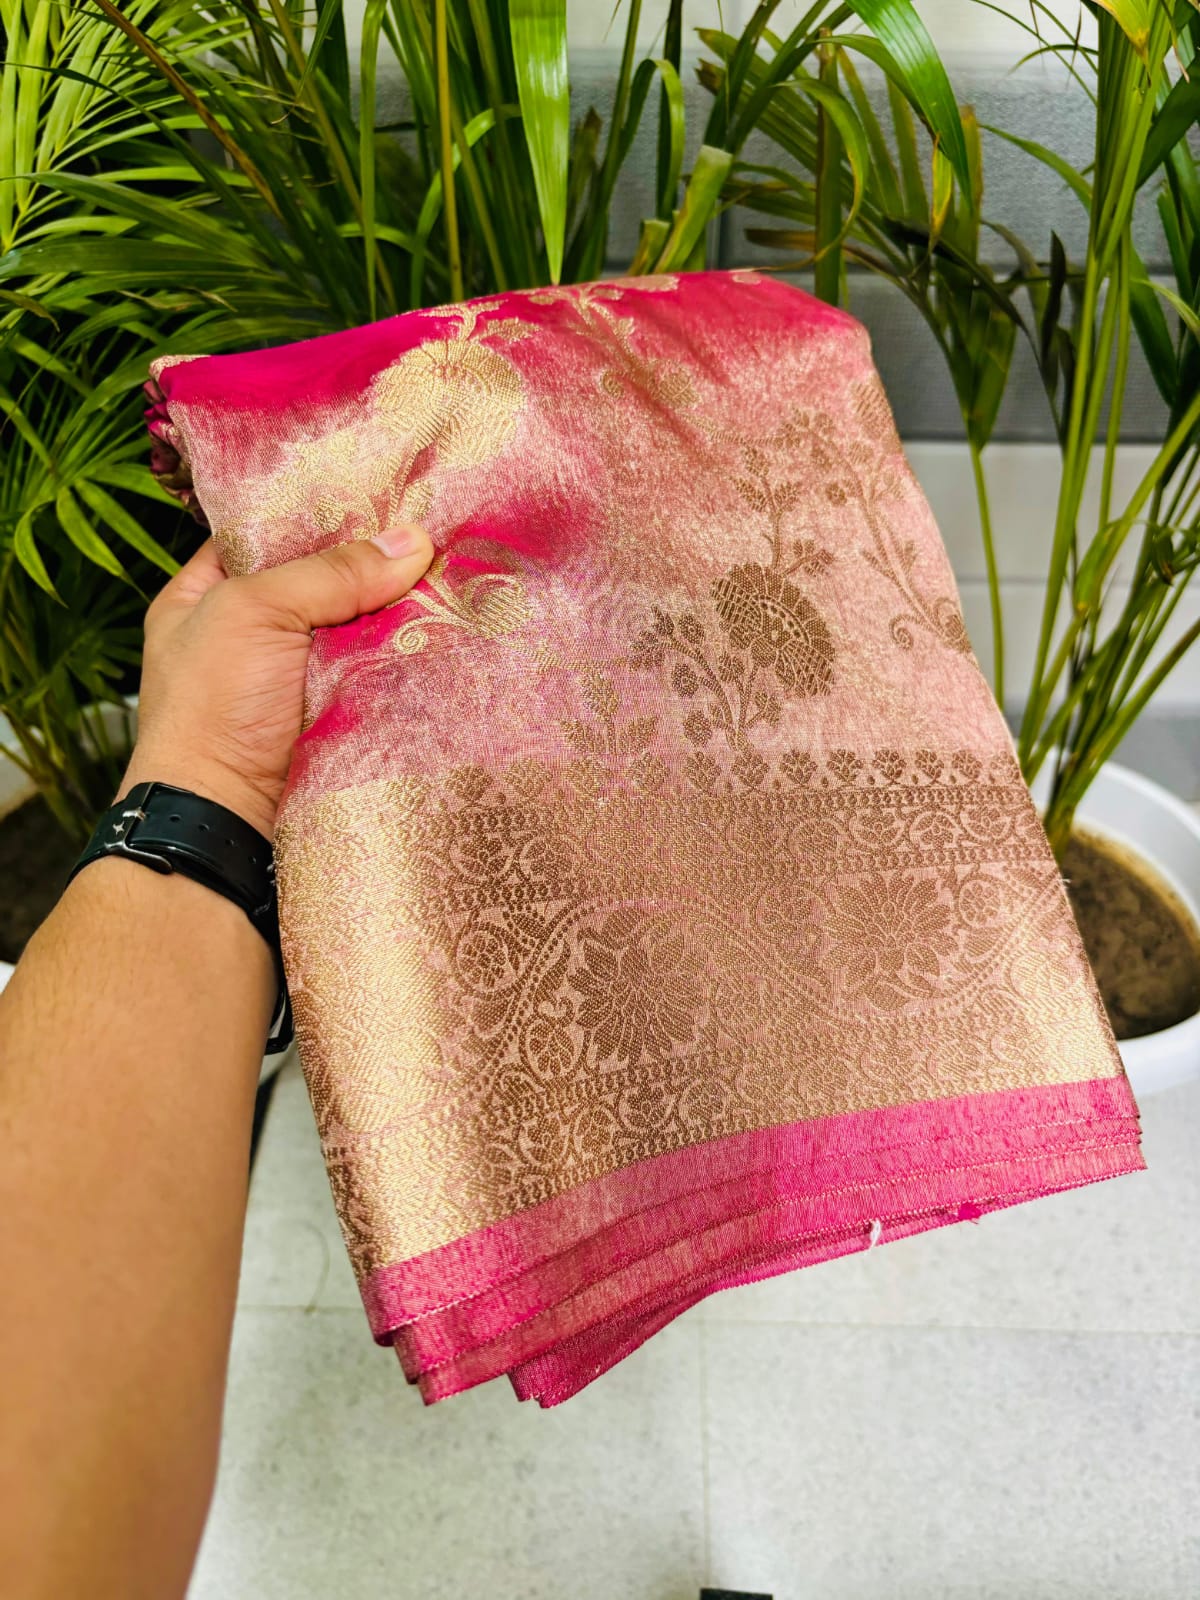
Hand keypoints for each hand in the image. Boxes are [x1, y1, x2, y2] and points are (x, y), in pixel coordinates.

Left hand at [122, 525, 433, 837]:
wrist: (228, 819)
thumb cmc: (213, 707)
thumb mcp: (256, 611)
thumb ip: (331, 572)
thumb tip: (414, 542)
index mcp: (206, 596)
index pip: (267, 533)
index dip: (319, 513)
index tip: (379, 492)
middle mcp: (250, 634)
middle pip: (323, 581)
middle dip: (371, 563)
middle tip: (431, 529)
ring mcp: (294, 679)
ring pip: (358, 629)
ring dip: (397, 612)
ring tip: (454, 570)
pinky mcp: (334, 716)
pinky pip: (377, 675)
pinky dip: (405, 659)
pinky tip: (447, 629)